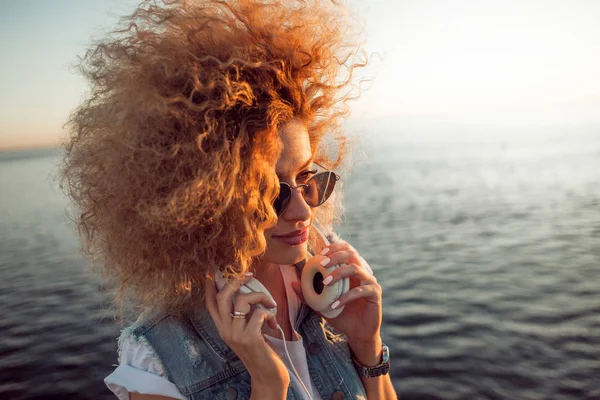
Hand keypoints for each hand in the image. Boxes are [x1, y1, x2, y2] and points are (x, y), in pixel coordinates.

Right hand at [204, 272, 289, 388]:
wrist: (268, 376)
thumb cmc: (261, 351)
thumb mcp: (248, 330)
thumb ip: (244, 314)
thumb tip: (248, 290)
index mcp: (223, 327)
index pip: (210, 303)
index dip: (211, 285)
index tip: (214, 270)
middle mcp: (225, 330)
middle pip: (223, 296)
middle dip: (236, 281)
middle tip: (250, 275)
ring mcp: (236, 335)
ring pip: (242, 301)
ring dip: (261, 297)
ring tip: (270, 306)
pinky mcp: (249, 338)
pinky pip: (259, 313)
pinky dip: (270, 314)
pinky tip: (274, 325)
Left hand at [291, 241, 381, 343]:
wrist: (358, 333)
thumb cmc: (341, 316)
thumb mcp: (321, 305)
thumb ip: (309, 294)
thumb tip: (293, 284)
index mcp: (350, 270)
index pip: (345, 250)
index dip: (334, 248)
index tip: (320, 253)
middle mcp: (362, 272)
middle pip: (351, 254)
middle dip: (335, 256)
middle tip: (322, 263)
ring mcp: (370, 281)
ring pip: (355, 269)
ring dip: (339, 273)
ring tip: (325, 282)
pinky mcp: (375, 293)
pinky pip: (360, 290)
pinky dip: (346, 297)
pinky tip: (335, 305)